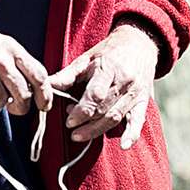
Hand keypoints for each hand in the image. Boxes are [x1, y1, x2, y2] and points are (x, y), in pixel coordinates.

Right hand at [0, 3, 51, 113]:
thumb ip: (12, 61)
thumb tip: (26, 87)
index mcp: (11, 48)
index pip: (39, 75)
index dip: (45, 95)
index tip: (44, 105)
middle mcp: (2, 61)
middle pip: (23, 95)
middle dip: (20, 107)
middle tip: (15, 108)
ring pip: (0, 101)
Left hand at [48, 22, 158, 148]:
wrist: (139, 44)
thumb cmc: (107, 52)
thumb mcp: (86, 58)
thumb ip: (67, 75)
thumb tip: (46, 86)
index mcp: (108, 69)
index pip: (95, 95)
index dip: (81, 111)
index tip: (68, 121)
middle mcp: (124, 82)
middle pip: (105, 109)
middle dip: (86, 122)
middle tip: (70, 128)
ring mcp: (135, 93)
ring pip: (117, 117)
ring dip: (97, 130)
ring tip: (80, 135)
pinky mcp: (143, 101)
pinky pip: (139, 121)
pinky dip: (132, 134)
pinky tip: (124, 146)